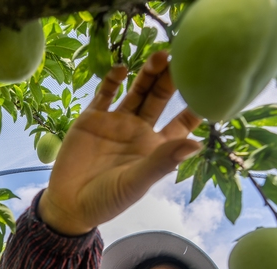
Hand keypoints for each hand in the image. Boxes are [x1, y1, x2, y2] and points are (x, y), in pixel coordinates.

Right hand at [38, 50, 201, 235]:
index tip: (208, 88)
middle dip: (170, 79)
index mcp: (155, 147)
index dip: (195, 106)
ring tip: (159, 56)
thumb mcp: (135, 183)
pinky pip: (105, 93)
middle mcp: (139, 130)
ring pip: (137, 91)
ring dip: (147, 73)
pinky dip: (112, 80)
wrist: (68, 204)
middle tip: (181, 59)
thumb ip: (162, 162)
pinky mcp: (92, 118)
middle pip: (160, 98)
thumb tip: (197, 145)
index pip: (182, 122)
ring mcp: (116, 122)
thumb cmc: (107, 200)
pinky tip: (122, 69)